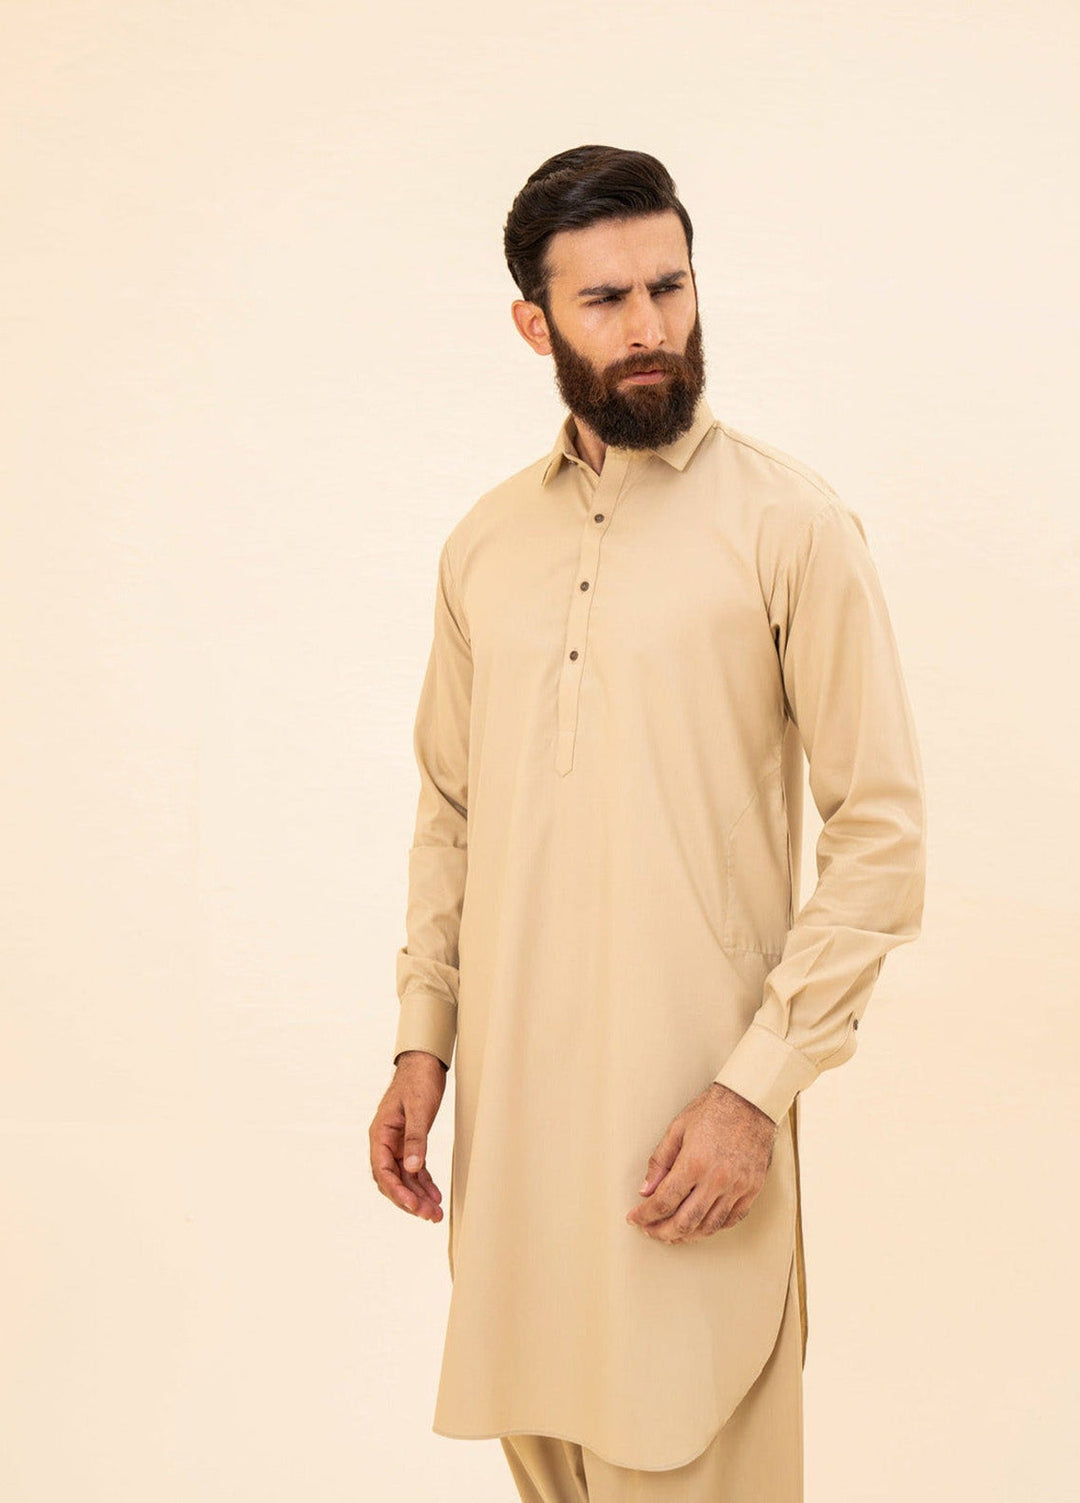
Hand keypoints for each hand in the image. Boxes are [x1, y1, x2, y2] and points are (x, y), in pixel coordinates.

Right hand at [369, 1052, 447, 1221]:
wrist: (424, 1063)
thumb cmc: (418, 1081)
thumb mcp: (418, 1109)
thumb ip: (415, 1138)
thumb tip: (412, 1168)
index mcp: (380, 1134)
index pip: (383, 1171)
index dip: (398, 1192)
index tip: (414, 1206)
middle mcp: (385, 1142)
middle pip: (393, 1180)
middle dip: (410, 1200)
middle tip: (430, 1216)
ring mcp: (397, 1143)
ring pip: (404, 1178)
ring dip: (418, 1196)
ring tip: (435, 1214)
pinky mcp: (410, 1142)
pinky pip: (414, 1169)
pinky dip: (424, 1183)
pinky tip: (435, 1195)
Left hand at [625, 1083, 778, 1243]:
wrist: (750, 1102)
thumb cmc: (713, 1111)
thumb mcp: (677, 1129)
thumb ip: (659, 1162)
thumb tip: (645, 1190)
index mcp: (694, 1163)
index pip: (663, 1202)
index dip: (645, 1215)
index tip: (635, 1218)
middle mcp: (717, 1179)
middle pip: (685, 1222)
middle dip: (662, 1232)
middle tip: (650, 1231)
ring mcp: (737, 1186)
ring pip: (709, 1227)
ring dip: (687, 1235)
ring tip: (672, 1233)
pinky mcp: (752, 1189)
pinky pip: (731, 1219)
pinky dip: (713, 1227)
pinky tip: (700, 1225)